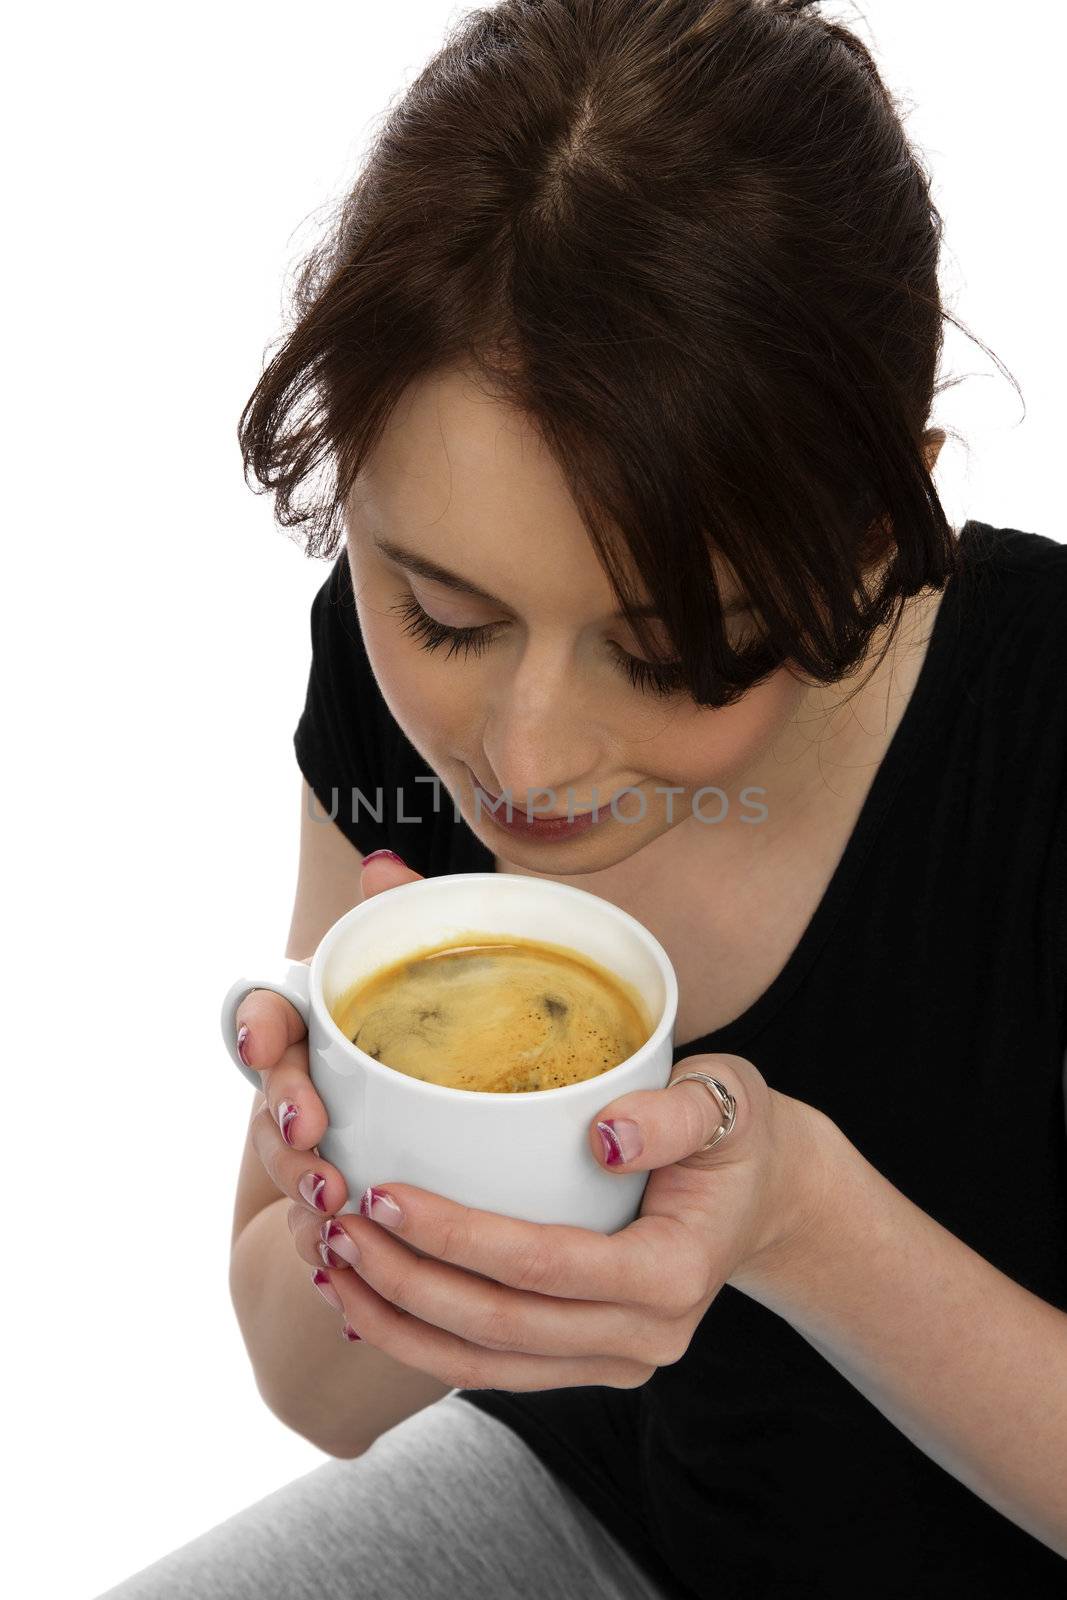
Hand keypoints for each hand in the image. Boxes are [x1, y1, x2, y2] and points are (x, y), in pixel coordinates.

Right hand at [234, 851, 424, 1272]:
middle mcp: (309, 1080)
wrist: (480, 1151)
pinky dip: (318, 1243)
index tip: (264, 1044)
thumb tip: (380, 867)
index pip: (268, 1010)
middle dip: (281, 1114)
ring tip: (333, 1203)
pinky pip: (307, 1227)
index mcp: (327, 1022)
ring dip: (298, 1183)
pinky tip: (338, 1260)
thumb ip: (409, 924)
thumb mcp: (445, 984)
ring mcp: (313, 1147)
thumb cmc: (455, 1045)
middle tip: (313, 1133)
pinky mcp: (330, 1206)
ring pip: (284, 1163)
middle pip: (270, 1094)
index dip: (258, 1025)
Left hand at [311, 1045, 837, 1390]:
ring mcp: (613, 1362)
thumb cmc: (735, 1134)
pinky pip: (491, 1368)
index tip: (384, 1191)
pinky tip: (365, 1297)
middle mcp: (643, 1339)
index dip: (457, 1236)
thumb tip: (603, 1136)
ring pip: (483, 1364)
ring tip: (327, 1263)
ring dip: (396, 1322)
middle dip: (404, 1283)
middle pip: (499, 1327)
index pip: (544, 1265)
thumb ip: (676, 1113)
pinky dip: (422, 1339)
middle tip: (332, 1225)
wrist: (763, 1195)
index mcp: (673, 1274)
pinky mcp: (584, 1363)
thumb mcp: (728, 1099)